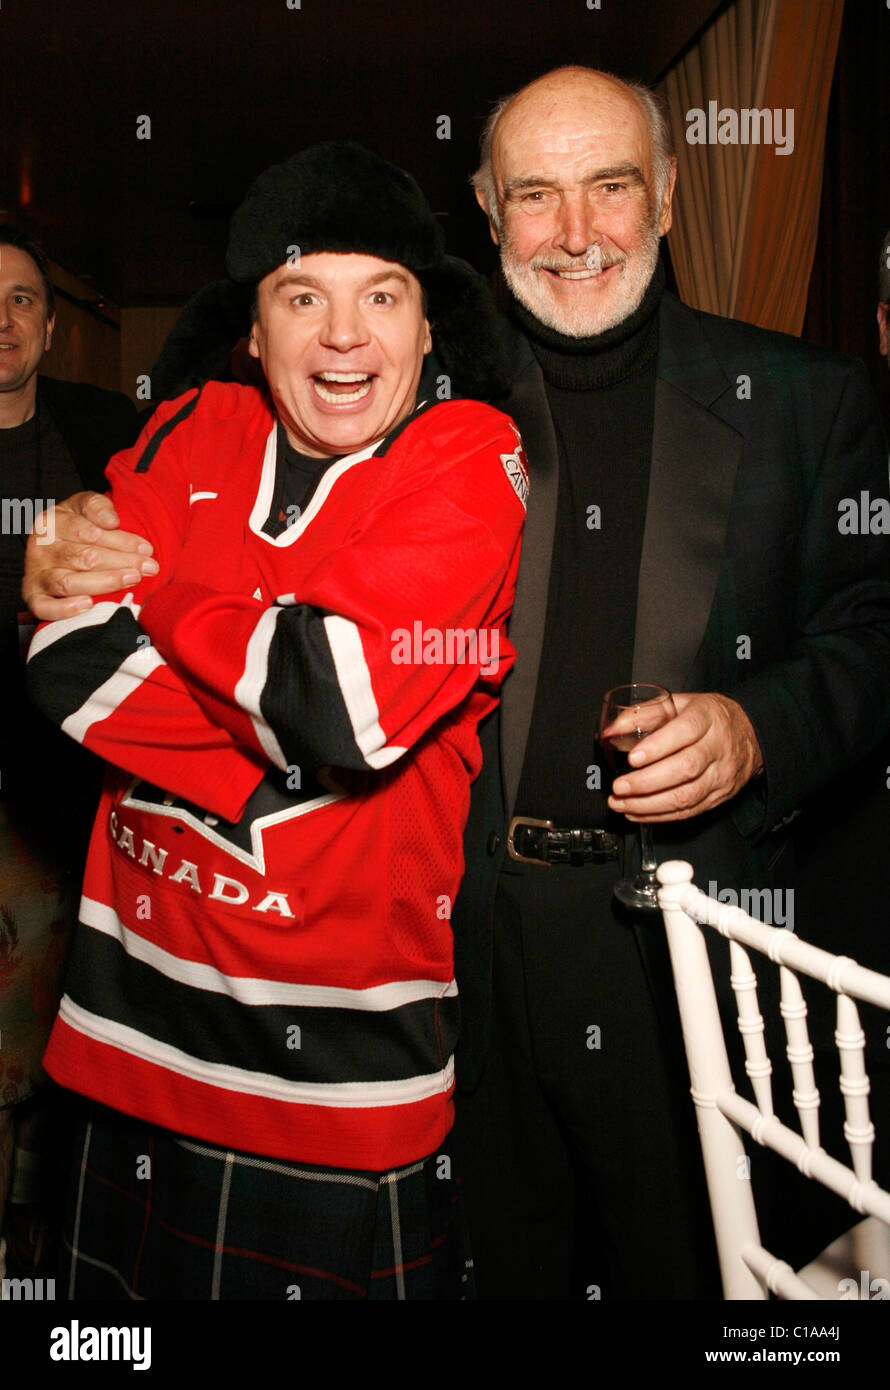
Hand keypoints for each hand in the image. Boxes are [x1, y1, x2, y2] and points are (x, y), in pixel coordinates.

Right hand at [22, 492, 157, 620]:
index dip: (120, 541)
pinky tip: (89, 604)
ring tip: (132, 579)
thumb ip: (97, 507)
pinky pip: (44, 607)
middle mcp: (40, 549)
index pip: (88, 533)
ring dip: (105, 582)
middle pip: (84, 558)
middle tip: (149, 568)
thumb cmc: (74, 527)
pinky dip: (64, 609)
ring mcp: (36, 574)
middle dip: (121, 562)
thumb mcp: (83, 507)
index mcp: (51, 523)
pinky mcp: (34, 598)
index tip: (147, 549)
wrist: (51, 549)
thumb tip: (111, 521)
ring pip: (69, 582)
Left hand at [608, 692, 763, 822]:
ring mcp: (721, 775)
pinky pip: (689, 811)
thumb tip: (612, 730)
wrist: (750, 736)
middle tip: (619, 787)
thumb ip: (646, 713)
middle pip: (685, 768)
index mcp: (708, 718)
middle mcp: (718, 747)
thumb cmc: (710, 718)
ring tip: (621, 804)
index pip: (685, 732)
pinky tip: (637, 813)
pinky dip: (660, 816)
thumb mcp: (681, 703)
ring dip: (648, 805)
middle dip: (647, 782)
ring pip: (686, 796)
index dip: (658, 747)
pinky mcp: (719, 797)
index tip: (633, 758)